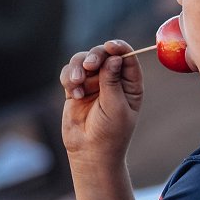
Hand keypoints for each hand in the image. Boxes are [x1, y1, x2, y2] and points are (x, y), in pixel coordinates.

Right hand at [60, 40, 142, 164]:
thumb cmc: (110, 134)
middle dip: (94, 56)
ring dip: (78, 68)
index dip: (119, 47)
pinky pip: (69, 73)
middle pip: (103, 54)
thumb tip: (113, 58)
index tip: (110, 46)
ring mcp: (93, 83)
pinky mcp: (76, 88)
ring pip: (83, 60)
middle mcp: (112, 79)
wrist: (90, 153)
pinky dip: (69, 79)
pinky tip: (75, 94)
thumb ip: (112, 81)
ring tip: (76, 84)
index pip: (126, 57)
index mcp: (130, 83)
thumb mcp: (116, 107)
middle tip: (89, 66)